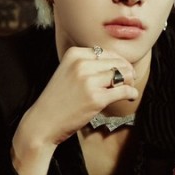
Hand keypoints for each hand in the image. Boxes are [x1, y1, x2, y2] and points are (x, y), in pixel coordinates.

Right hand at [12, 46, 136, 174]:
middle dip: (127, 71)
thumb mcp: (67, 73)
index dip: (119, 61)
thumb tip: (117, 64)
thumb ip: (86, 65)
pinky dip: (131, 93)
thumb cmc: (57, 100)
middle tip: (129, 81)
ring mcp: (89, 81)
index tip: (123, 70)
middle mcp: (81, 65)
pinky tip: (131, 97)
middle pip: (116, 62)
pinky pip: (123, 91)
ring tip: (129, 89)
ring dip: (130, 82)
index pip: (106, 52)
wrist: (43, 122)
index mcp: (74, 54)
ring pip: (122, 74)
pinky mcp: (96, 99)